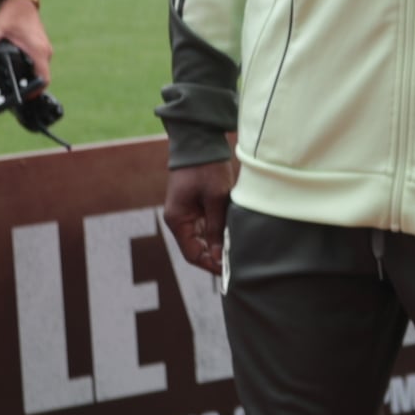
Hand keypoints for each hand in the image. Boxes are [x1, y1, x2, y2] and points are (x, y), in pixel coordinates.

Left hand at [0, 0, 52, 86]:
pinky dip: (32, 68)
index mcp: (37, 50)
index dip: (37, 91)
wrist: (21, 3)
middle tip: (15, 90)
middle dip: (31, 86)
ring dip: (31, 77)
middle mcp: (44, 51)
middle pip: (42, 76)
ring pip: (41, 69)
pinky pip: (40, 63)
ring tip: (15, 81)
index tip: (27, 97)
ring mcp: (45, 49)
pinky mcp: (42, 47)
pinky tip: (19, 69)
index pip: (44, 78)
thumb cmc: (11, 15)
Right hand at [164, 158, 236, 274]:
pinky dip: (218, 232)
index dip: (209, 265)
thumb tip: (217, 255)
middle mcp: (179, 220)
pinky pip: (206, 226)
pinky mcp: (195, 207)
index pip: (191, 253)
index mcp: (177, 220)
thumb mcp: (215, 198)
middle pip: (197, 248)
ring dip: (217, 245)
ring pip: (203, 238)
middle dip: (215, 256)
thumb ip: (216, 227)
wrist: (199, 143)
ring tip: (237, 251)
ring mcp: (186, 213)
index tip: (227, 271)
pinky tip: (232, 236)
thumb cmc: (205, 168)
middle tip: (236, 263)